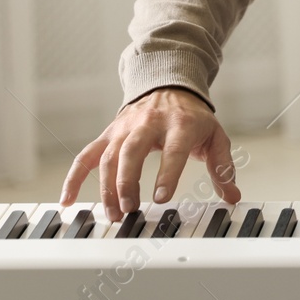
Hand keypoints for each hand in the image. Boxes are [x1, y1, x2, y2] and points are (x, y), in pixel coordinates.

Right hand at [60, 87, 240, 221]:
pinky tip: (67, 200)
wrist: (169, 86)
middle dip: (128, 182)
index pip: (173, 149)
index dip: (167, 173)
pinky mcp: (109, 134)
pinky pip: (87, 155)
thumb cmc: (192, 117)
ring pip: (109, 156)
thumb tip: (232, 196)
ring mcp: (125, 128)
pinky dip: (74, 178)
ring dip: (107, 187)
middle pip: (132, 151)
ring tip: (113, 214)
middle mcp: (149, 123)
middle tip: (130, 210)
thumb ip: (222, 166)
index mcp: (180, 123)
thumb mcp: (214, 136)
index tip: (161, 198)